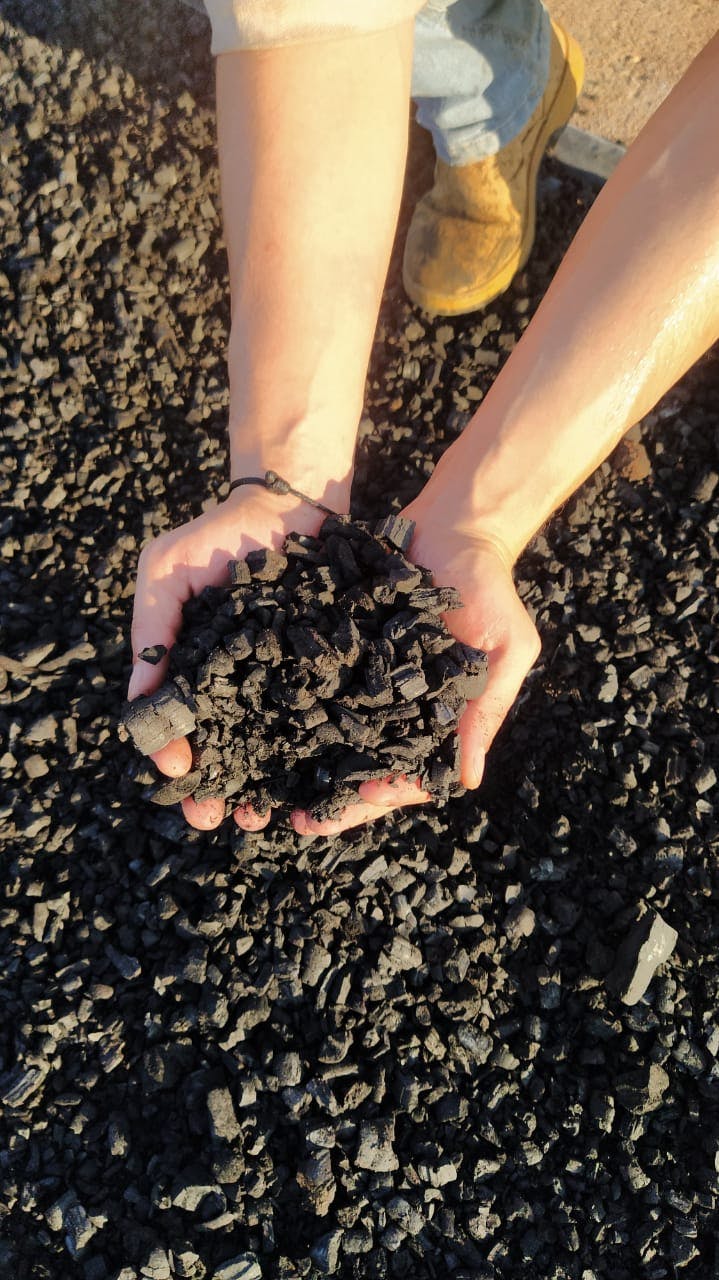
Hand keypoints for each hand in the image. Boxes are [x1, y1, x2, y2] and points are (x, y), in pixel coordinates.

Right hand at [128, 484, 337, 831]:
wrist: (289, 502)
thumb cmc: (217, 537)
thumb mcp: (165, 573)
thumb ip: (151, 632)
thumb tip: (137, 703)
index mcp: (198, 672)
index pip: (182, 727)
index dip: (176, 757)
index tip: (181, 777)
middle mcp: (242, 687)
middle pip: (231, 750)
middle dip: (223, 787)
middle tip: (222, 817)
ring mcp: (288, 683)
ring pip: (278, 747)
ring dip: (268, 784)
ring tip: (265, 814)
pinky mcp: (332, 673)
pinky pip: (325, 720)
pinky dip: (319, 752)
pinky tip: (317, 779)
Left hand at [290, 518, 540, 837]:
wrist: (455, 526)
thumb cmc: (489, 588)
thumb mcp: (504, 647)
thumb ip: (486, 710)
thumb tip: (467, 780)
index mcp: (438, 721)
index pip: (409, 777)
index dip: (380, 797)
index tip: (350, 805)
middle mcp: (398, 710)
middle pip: (362, 769)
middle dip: (332, 800)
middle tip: (292, 820)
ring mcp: (367, 684)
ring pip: (332, 740)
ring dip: (303, 768)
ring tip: (266, 792)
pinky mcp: (341, 652)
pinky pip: (313, 689)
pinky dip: (290, 712)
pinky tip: (256, 728)